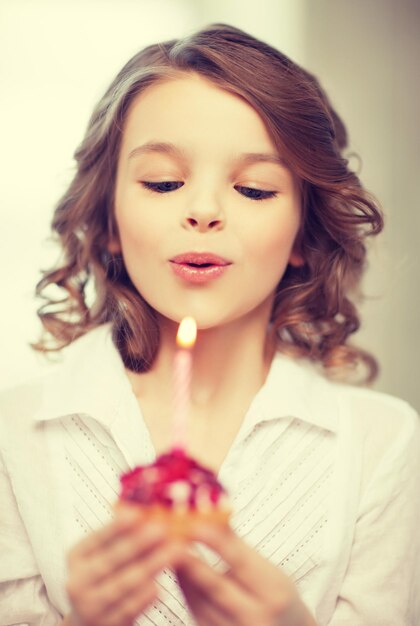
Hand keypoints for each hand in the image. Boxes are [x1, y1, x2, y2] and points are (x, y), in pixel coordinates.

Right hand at [65, 505, 183, 625]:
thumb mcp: (102, 554)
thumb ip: (119, 535)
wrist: (91, 621)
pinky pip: (127, 610)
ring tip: (174, 551)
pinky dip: (143, 598)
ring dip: (151, 567)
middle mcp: (76, 582)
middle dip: (138, 544)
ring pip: (122, 585)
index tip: (137, 514)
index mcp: (75, 557)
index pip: (96, 539)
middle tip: (162, 529)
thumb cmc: (104, 576)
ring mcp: (88, 607)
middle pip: (110, 561)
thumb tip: (141, 507)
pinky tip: (160, 585)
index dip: (116, 527)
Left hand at [175, 524, 316, 625]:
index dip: (217, 542)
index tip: (196, 523)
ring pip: (200, 602)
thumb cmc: (277, 595)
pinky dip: (185, 591)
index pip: (241, 562)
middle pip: (217, 586)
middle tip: (170, 538)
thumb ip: (238, 547)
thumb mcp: (269, 570)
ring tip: (168, 550)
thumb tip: (213, 512)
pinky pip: (197, 613)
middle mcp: (257, 617)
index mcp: (274, 592)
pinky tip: (178, 572)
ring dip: (183, 575)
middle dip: (190, 561)